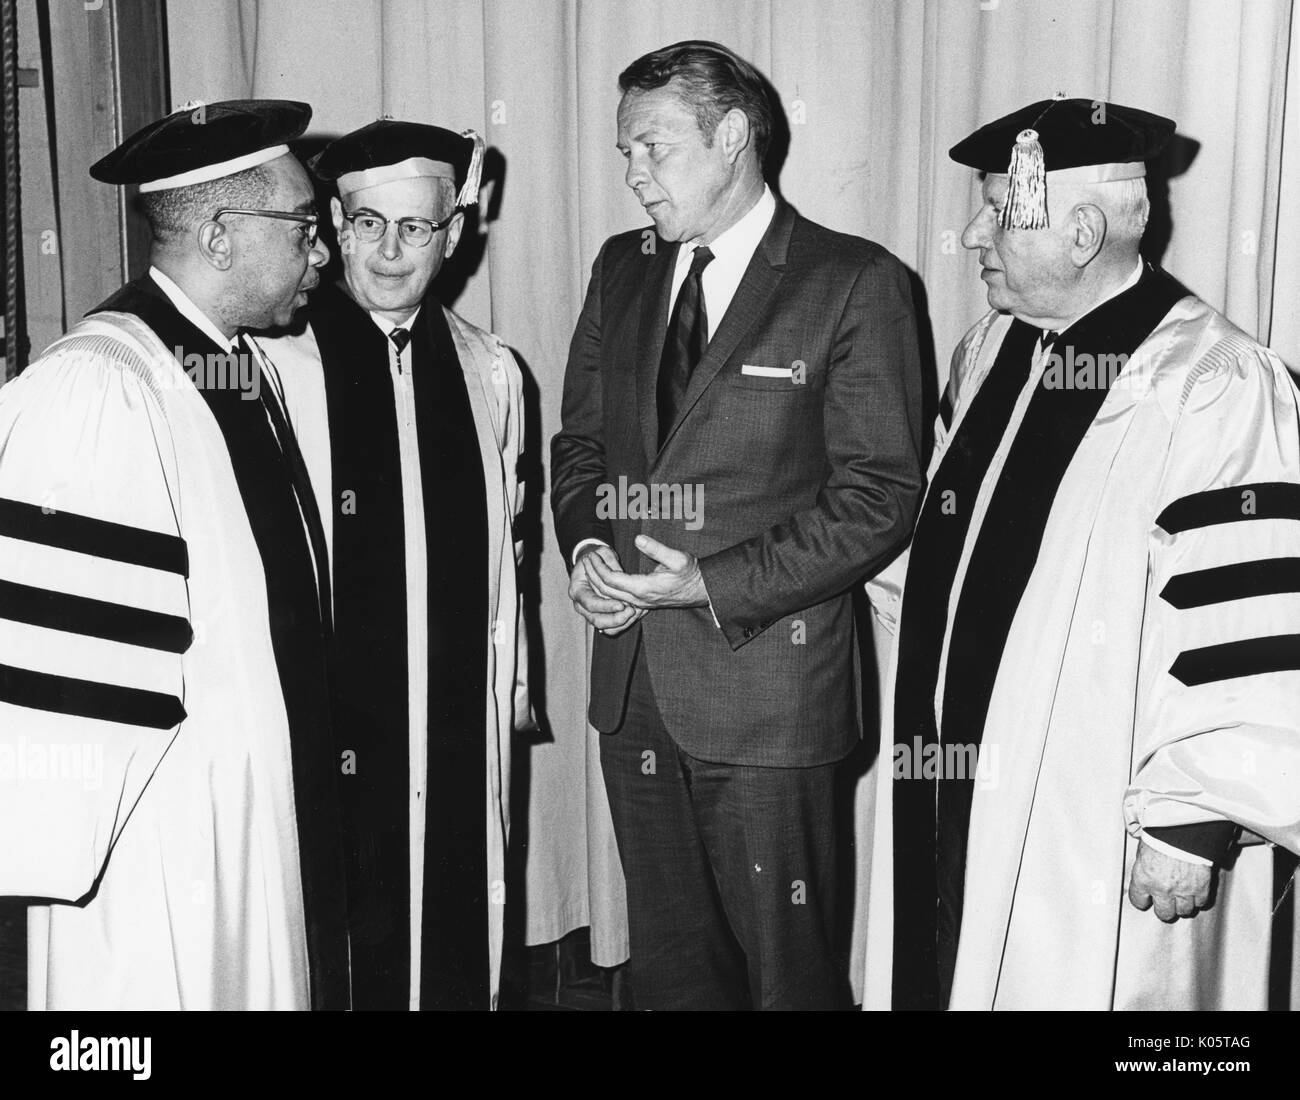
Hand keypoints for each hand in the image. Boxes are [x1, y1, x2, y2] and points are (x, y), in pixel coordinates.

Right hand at [567, 544, 645, 636]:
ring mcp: (591, 613)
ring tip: (635, 613)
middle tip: (632, 611)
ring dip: (621, 623)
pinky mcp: (602, 616)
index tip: (622, 604)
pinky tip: (636, 615)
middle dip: (615, 619)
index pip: (590, 604)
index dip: (606, 606)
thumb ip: (609, 565)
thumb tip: (619, 575)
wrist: (595, 561)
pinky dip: (624, 624)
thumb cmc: (597, 556)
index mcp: (577, 590)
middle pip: (597, 620)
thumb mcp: (601, 554)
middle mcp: (581, 605)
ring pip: (605, 628)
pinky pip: (612, 628)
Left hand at [593, 534, 707, 609]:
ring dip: (597, 583)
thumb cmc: (691, 573)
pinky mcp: (642, 604)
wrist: (702, 590)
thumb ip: (657, 549)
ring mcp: (640, 604)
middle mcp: (639, 599)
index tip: (591, 554)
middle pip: (606, 590)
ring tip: (590, 568)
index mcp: (644, 588)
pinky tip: (600, 584)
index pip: (612, 580)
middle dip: (593, 574)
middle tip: (585, 559)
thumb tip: (639, 539)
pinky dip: (605, 592)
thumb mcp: (678, 558)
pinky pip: (617, 601)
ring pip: (610, 597)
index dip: (599, 567)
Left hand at [1127, 839, 1213, 921]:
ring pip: (1184, 911)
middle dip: (1165, 908)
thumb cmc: (1160, 835)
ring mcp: (1182, 891)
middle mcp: (1162, 889)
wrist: (1183, 829)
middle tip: (1167, 902)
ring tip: (1183, 897)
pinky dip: (1199, 898)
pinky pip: (1201, 902)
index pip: (1138, 901)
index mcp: (1143, 879)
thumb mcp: (1142, 850)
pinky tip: (1195, 891)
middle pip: (1164, 913)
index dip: (1143, 900)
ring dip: (1183, 905)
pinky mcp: (1201, 888)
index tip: (1146, 899)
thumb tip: (1144, 871)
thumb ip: (1144, 867)